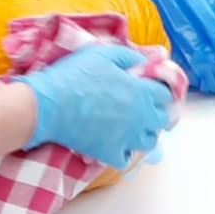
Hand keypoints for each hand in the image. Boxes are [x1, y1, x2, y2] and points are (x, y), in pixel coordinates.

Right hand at [23, 44, 170, 165]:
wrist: (49, 104)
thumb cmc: (74, 76)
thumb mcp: (102, 54)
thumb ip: (128, 56)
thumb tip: (143, 61)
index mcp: (140, 92)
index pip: (166, 95)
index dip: (159, 91)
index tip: (150, 90)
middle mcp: (139, 117)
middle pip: (162, 120)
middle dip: (155, 113)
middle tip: (142, 109)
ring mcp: (126, 138)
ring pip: (149, 143)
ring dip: (143, 134)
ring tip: (131, 128)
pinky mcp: (109, 153)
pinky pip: (125, 159)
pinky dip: (122, 153)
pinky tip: (113, 143)